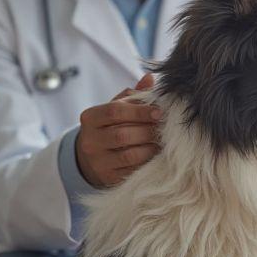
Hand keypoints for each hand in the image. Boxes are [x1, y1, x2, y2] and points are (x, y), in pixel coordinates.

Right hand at [75, 73, 161, 187]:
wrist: (92, 156)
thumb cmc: (110, 126)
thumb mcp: (116, 109)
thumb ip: (133, 96)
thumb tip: (150, 78)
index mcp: (90, 118)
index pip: (114, 112)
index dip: (139, 111)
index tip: (159, 111)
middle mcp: (90, 140)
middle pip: (123, 134)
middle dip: (148, 130)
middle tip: (166, 127)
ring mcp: (97, 161)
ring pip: (129, 155)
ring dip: (151, 147)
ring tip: (164, 141)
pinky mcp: (107, 178)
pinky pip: (132, 171)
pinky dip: (147, 163)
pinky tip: (158, 155)